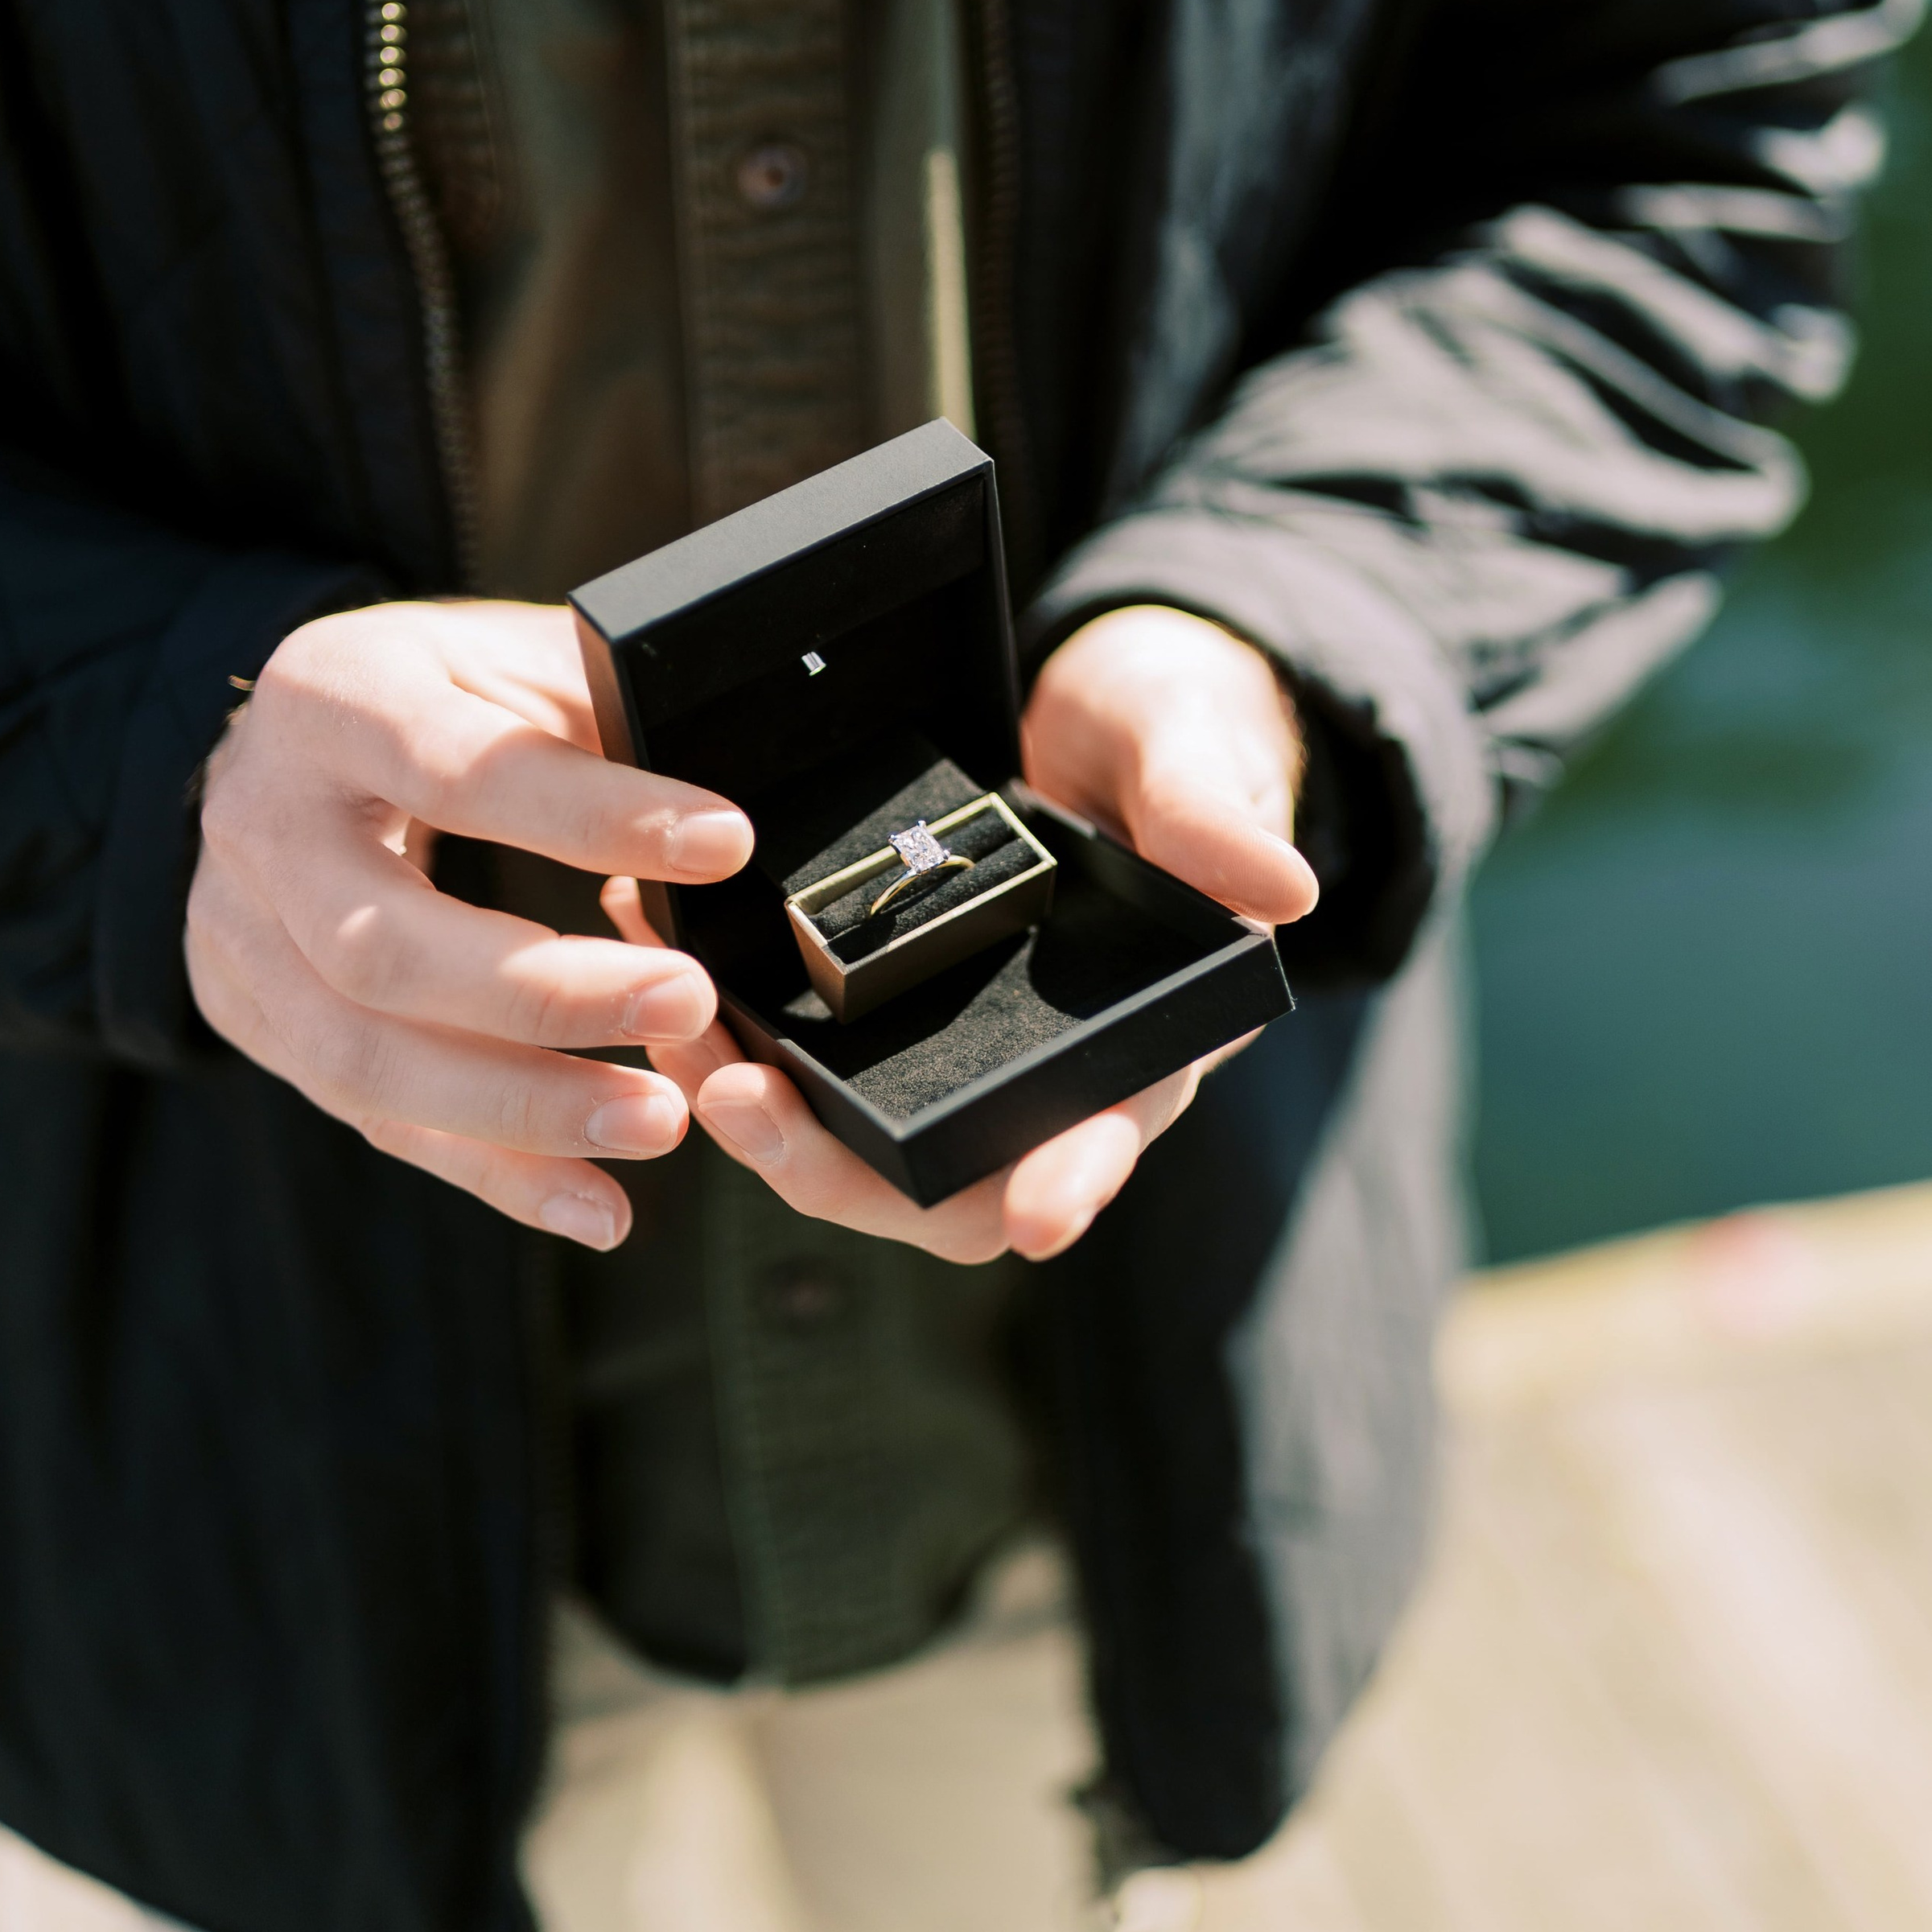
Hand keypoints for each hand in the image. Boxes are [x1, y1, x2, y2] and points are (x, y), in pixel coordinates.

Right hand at [186, 601, 751, 1247]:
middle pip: (385, 946)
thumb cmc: (431, 692)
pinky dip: (494, 1171)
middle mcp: (261, 822)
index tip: (724, 845)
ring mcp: (237, 934)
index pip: (464, 766)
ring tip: (659, 1123)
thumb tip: (727, 816)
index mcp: (334, 698)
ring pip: (363, 1059)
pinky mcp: (250, 1020)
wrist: (280, 745)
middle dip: (547, 995)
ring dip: (522, 1110)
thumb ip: (599, 717)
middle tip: (688, 1005)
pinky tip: (597, 1203)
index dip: (593, 814)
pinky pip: (374, 1119)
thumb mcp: (506, 657)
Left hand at [630, 605, 1314, 1266]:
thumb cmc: (1177, 738)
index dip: (1075, 1180)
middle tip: (743, 1102)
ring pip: (847, 1141)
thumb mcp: (1199, 752)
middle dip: (838, 1169)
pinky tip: (649, 947)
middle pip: (946, 1190)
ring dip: (754, 1108)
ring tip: (671, 1027)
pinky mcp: (879, 1015)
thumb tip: (1283, 888)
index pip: (1109, 1135)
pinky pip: (796, 1059)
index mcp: (1145, 1040)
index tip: (1040, 1217)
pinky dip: (726, 1028)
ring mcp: (952, 1055)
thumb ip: (1218, 814)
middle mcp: (1042, 1077)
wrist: (1105, 714)